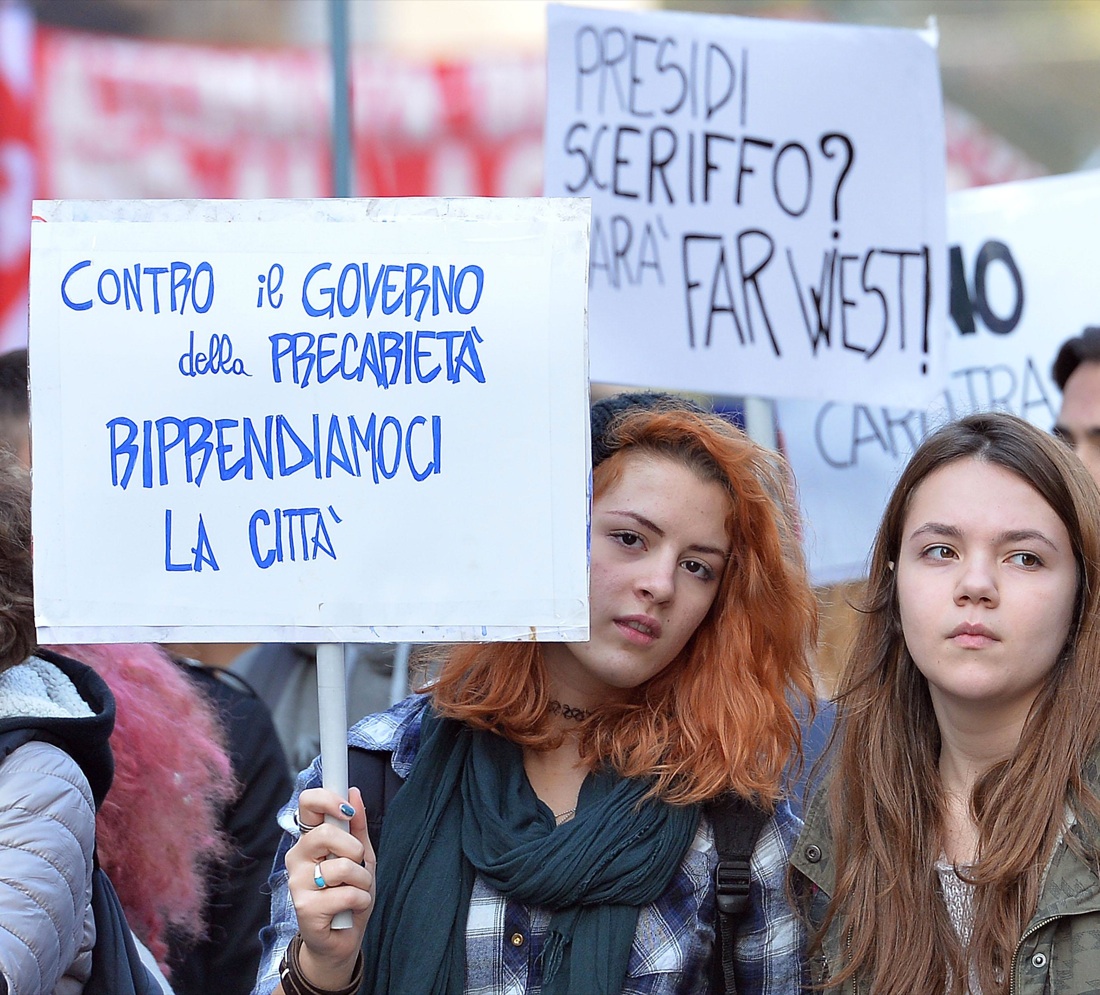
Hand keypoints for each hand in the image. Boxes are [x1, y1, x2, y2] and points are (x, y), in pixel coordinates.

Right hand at [285, 786, 373, 988]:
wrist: (342, 939)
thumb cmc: (350, 894)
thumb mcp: (361, 856)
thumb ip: (357, 826)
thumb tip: (354, 792)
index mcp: (310, 840)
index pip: (306, 804)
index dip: (327, 799)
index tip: (346, 808)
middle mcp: (297, 858)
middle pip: (324, 834)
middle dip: (354, 849)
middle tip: (357, 864)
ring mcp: (297, 883)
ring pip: (342, 867)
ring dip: (362, 880)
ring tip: (356, 891)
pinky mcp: (305, 908)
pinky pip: (347, 894)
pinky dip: (361, 900)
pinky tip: (351, 909)